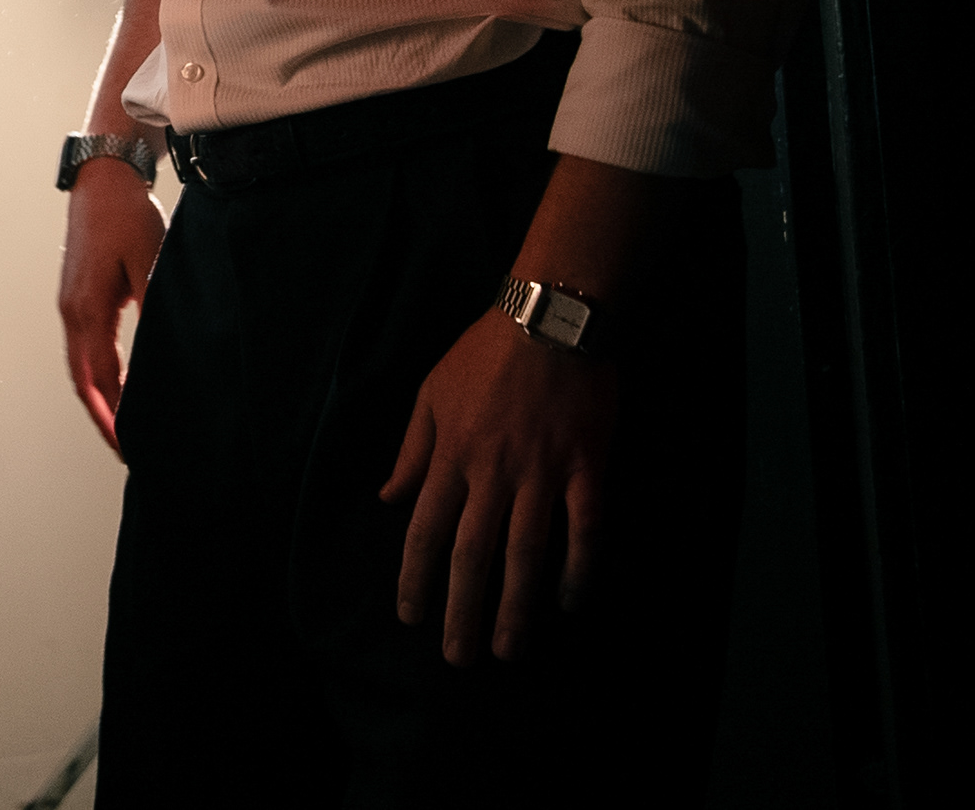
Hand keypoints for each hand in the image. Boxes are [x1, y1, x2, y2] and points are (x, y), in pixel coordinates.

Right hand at [56, 161, 164, 452]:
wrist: (101, 180)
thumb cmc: (127, 216)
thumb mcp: (150, 264)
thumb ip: (154, 310)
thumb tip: (164, 355)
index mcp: (88, 310)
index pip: (101, 380)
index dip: (117, 416)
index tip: (133, 444)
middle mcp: (72, 312)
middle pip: (84, 382)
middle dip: (105, 419)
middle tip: (128, 451)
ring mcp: (70, 305)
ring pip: (80, 368)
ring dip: (100, 400)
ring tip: (122, 428)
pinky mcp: (76, 297)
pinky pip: (83, 350)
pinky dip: (98, 376)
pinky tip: (117, 386)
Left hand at [379, 310, 620, 662]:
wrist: (551, 316)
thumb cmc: (485, 352)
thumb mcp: (431, 392)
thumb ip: (412, 449)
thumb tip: (388, 497)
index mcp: (451, 453)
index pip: (425, 530)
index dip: (415, 577)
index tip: (411, 616)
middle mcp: (492, 471)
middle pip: (472, 554)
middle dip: (462, 610)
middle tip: (459, 657)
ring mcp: (542, 471)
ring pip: (525, 552)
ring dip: (515, 606)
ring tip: (508, 650)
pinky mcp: (586, 467)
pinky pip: (584, 528)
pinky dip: (578, 568)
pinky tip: (570, 602)